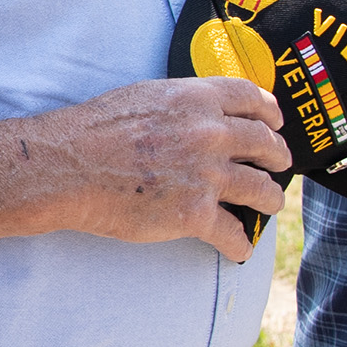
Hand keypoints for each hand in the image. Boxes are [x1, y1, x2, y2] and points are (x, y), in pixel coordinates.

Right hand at [48, 76, 292, 265]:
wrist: (68, 166)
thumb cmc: (94, 130)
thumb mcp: (145, 96)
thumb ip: (181, 105)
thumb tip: (197, 115)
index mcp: (196, 99)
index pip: (251, 99)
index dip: (270, 112)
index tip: (276, 123)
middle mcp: (210, 134)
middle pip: (264, 144)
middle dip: (278, 156)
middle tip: (279, 164)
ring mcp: (206, 176)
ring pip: (260, 190)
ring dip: (270, 199)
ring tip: (269, 205)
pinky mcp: (194, 215)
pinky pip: (233, 233)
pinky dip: (240, 244)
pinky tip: (239, 249)